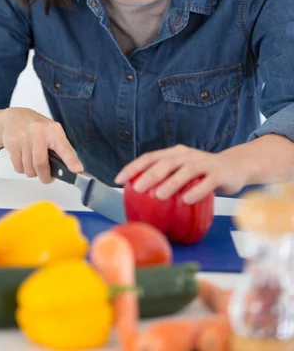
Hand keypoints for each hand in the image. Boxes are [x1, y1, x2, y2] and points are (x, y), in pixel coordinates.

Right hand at [1, 108, 82, 182]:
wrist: (14, 117)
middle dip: (44, 176)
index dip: (71, 161)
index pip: (64, 148)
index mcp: (53, 130)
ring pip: (28, 169)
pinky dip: (22, 169)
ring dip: (32, 172)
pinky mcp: (11, 143)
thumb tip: (73, 168)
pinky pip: (18, 167)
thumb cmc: (36, 127)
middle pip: (41, 164)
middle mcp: (38, 131)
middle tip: (46, 178)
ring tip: (33, 163)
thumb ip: (62, 149)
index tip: (77, 170)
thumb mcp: (52, 133)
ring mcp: (23, 137)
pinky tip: (24, 159)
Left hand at [114, 144, 248, 202]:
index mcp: (175, 153)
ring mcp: (204, 163)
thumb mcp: (183, 171)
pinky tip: (187, 200)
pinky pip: (207, 182)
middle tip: (137, 187)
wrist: (235, 167)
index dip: (133, 166)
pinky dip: (197, 190)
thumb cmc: (203, 173)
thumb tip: (140, 200)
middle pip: (166, 162)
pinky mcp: (219, 174)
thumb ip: (167, 179)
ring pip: (186, 170)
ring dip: (172, 182)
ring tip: (159, 194)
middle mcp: (188, 155)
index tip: (118, 179)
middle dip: (150, 174)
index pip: (150, 157)